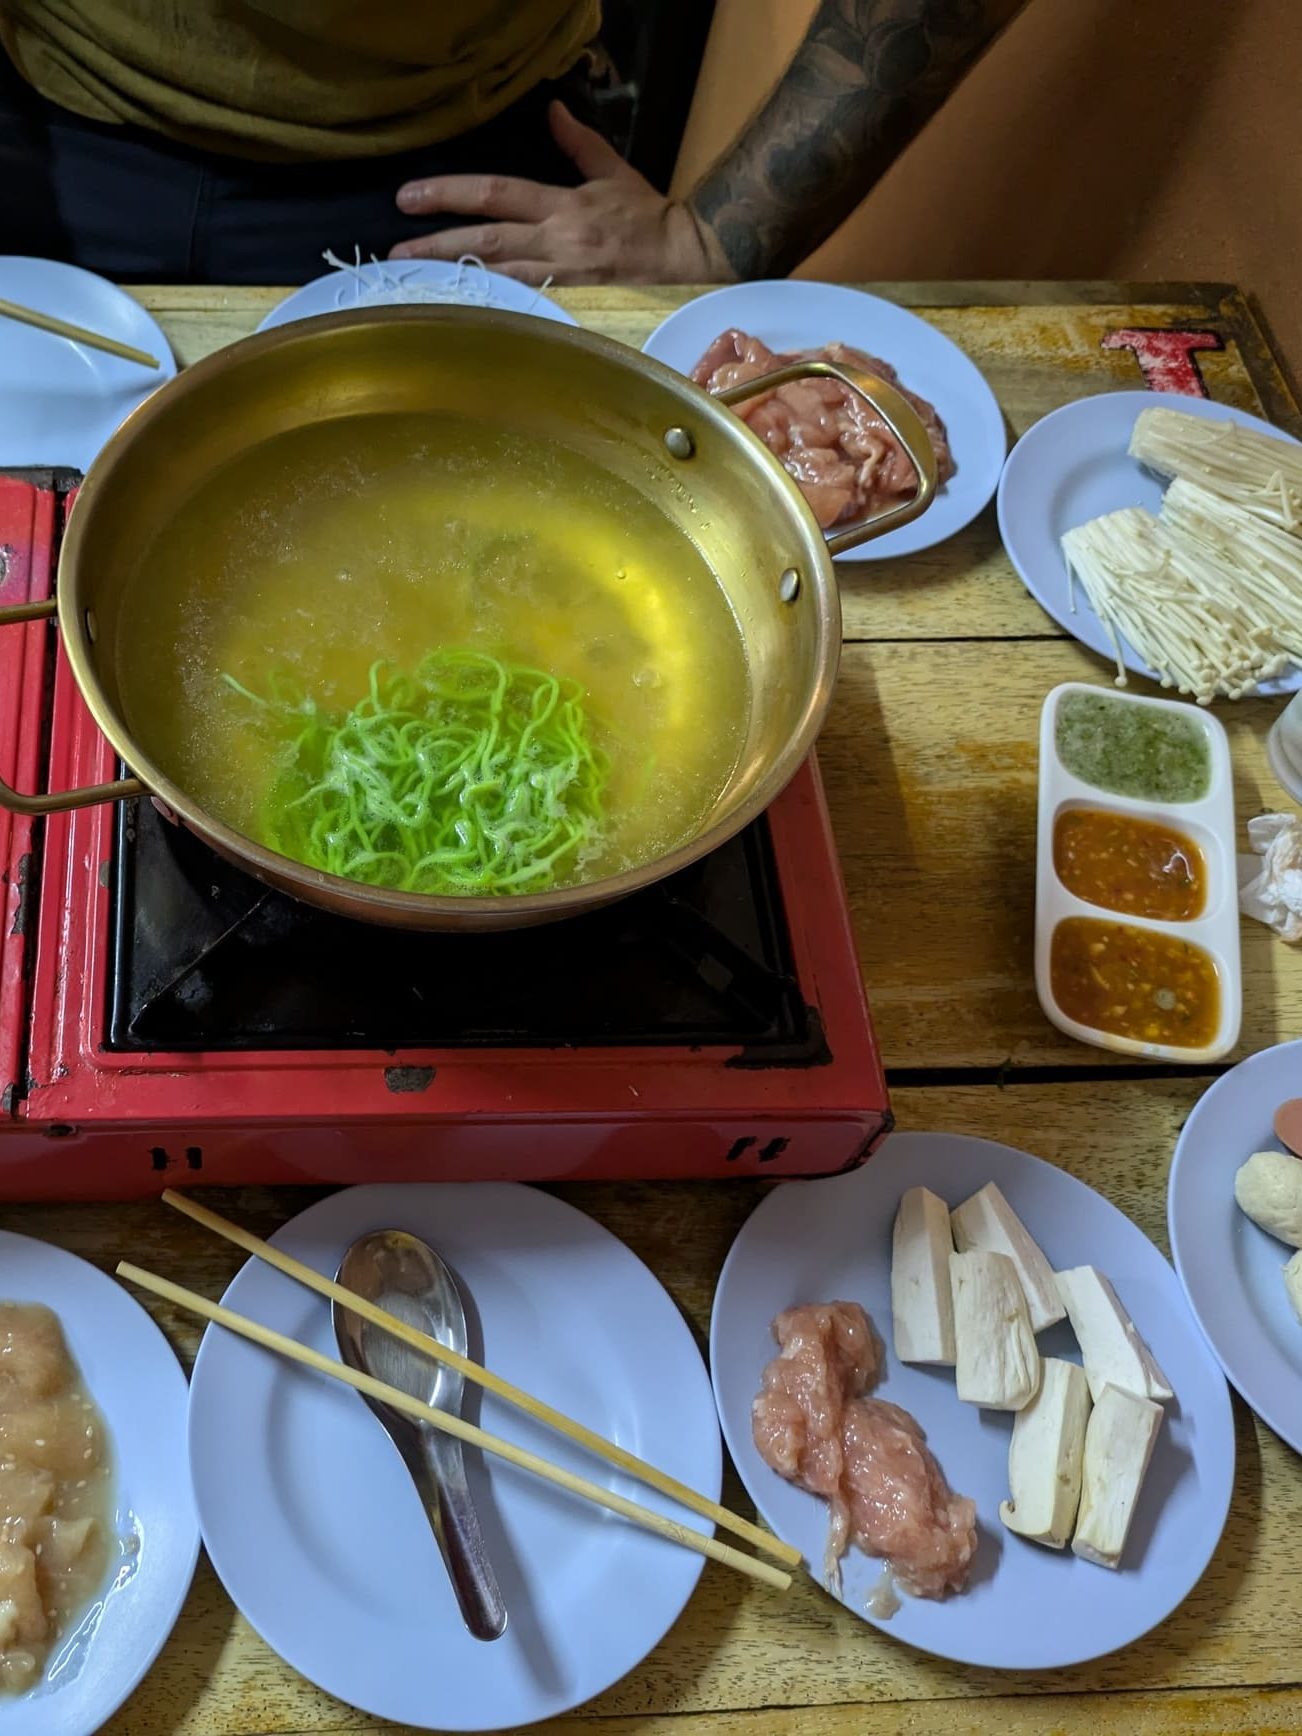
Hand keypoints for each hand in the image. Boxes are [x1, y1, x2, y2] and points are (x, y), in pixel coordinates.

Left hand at [391, 101, 733, 285]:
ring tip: (415, 286)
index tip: (408, 199)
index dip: (449, 194)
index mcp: (562, 206)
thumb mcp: (613, 174)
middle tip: (395, 255)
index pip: (495, 194)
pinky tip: (462, 316)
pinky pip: (526, 312)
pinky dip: (493, 313)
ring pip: (499, 280)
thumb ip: (578, 145)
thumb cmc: (651, 220)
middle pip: (486, 242)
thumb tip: (553, 112)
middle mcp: (556, 242)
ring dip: (456, 282)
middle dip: (437, 246)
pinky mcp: (574, 311)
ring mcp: (564, 281)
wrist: (690, 261)